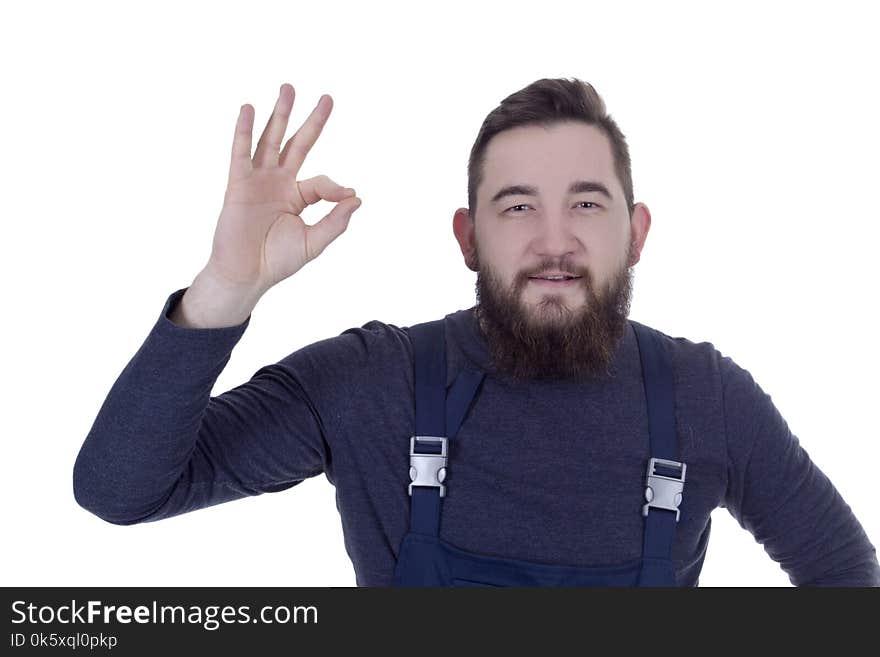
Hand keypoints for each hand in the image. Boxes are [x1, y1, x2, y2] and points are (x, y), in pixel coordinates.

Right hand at [205, 83, 361, 295]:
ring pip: (271, 141)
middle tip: (326, 97)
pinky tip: (249, 110)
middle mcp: (277, 183)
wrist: (246, 275)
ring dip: (279, 114)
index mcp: (296, 196)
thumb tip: (357, 197)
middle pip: (297, 144)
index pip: (321, 181)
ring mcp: (258, 181)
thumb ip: (335, 221)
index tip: (347, 197)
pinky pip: (241, 153)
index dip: (336, 187)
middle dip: (311, 121)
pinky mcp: (238, 185)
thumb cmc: (277, 261)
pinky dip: (244, 132)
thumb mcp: (314, 242)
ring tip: (288, 88)